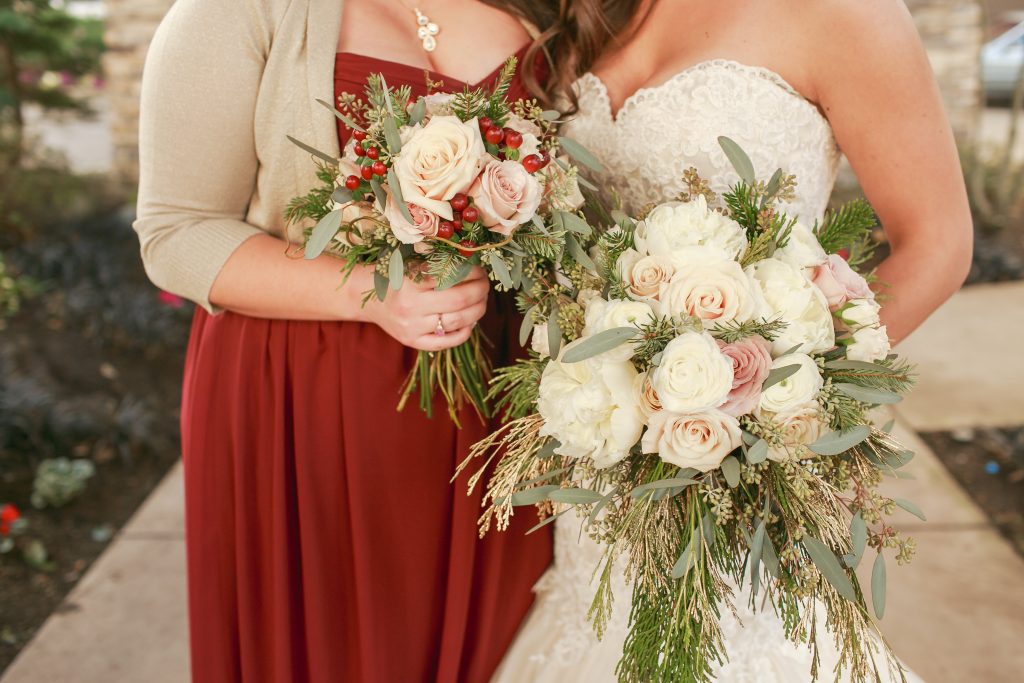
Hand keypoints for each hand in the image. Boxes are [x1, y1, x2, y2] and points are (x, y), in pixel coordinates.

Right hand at [361, 266, 489, 350]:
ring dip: (478, 310)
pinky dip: (465, 331)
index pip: (451, 275)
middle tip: (485, 285)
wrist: (368, 298)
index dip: (472, 273)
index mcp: (409, 280)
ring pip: (458, 321)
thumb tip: (474, 266)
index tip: (479, 270)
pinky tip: (470, 321)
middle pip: (459, 299)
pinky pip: (448, 341)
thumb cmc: (396, 277)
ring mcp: (412, 327)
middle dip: (480, 290)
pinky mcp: (413, 342)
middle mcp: (410, 306)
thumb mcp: (411, 264)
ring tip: (481, 301)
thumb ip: (438, 263)